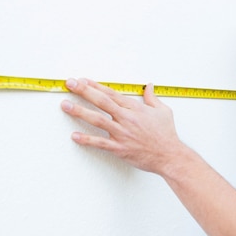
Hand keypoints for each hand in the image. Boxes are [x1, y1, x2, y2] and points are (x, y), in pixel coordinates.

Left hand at [61, 78, 182, 173]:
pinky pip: (100, 143)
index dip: (96, 86)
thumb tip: (149, 87)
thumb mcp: (163, 111)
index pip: (111, 94)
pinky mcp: (120, 148)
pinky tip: (75, 136)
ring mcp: (122, 133)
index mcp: (135, 109)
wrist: (170, 155)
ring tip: (66, 105)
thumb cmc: (167, 135)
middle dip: (84, 91)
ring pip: (97, 120)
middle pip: (101, 102)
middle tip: (70, 84)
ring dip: (80, 111)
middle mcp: (126, 119)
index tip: (83, 80)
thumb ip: (152, 98)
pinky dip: (87, 139)